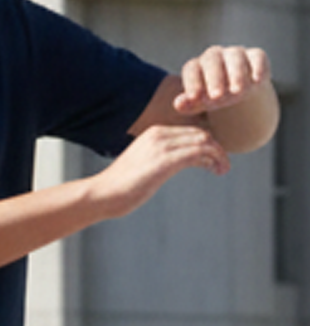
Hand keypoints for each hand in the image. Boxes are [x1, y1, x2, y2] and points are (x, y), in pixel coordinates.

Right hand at [90, 120, 227, 218]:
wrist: (102, 194)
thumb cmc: (118, 187)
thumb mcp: (141, 166)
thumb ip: (158, 160)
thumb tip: (170, 167)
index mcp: (153, 133)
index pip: (191, 131)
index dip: (208, 143)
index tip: (214, 158)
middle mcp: (159, 134)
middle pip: (201, 133)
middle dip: (217, 148)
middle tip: (223, 165)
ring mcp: (163, 146)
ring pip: (204, 141)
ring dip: (219, 155)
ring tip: (223, 169)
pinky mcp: (166, 160)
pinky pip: (199, 153)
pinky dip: (213, 160)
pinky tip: (217, 170)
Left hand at [172, 45, 269, 119]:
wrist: (240, 91)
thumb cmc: (214, 97)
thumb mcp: (201, 104)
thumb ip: (189, 104)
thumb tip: (178, 104)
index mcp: (196, 65)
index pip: (191, 70)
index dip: (192, 83)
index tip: (194, 98)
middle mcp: (214, 55)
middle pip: (212, 62)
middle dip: (214, 79)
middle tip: (216, 97)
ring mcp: (235, 53)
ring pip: (235, 58)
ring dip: (236, 75)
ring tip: (237, 92)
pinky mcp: (256, 55)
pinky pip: (257, 56)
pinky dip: (257, 67)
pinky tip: (257, 81)